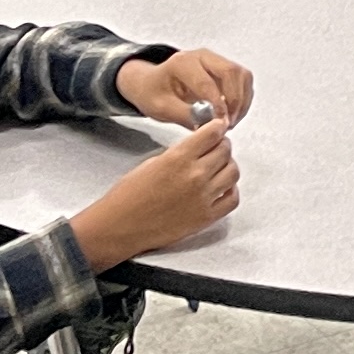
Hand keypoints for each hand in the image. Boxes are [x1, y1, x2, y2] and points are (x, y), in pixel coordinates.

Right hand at [70, 115, 238, 268]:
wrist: (120, 227)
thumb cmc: (128, 195)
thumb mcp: (152, 162)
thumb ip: (179, 153)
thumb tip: (197, 148)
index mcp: (178, 158)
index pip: (212, 133)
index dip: (217, 127)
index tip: (218, 126)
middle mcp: (195, 175)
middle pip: (225, 151)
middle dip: (222, 145)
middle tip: (217, 147)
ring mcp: (203, 197)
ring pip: (233, 172)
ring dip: (228, 166)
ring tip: (219, 167)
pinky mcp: (206, 217)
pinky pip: (232, 199)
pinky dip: (231, 190)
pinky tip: (222, 188)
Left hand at [118, 48, 255, 127]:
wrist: (151, 84)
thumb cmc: (154, 92)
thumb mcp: (161, 108)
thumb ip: (185, 115)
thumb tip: (209, 124)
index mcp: (183, 63)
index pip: (207, 82)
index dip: (217, 104)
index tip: (220, 121)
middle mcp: (202, 57)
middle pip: (231, 72)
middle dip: (235, 100)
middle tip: (228, 122)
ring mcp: (216, 61)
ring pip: (242, 75)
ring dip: (242, 100)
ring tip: (231, 120)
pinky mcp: (224, 69)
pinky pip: (243, 81)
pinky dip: (243, 99)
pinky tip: (233, 114)